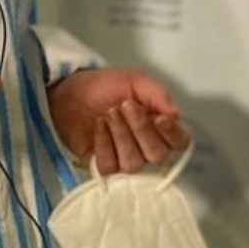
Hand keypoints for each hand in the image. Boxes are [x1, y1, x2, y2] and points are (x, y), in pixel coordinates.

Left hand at [46, 69, 189, 174]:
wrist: (69, 91)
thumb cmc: (103, 86)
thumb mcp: (133, 80)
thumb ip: (157, 93)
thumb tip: (176, 114)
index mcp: (160, 125)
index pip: (180, 141)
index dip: (172, 134)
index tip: (159, 118)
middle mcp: (147, 145)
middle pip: (158, 155)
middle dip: (140, 130)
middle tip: (123, 107)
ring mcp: (125, 158)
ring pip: (134, 164)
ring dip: (120, 136)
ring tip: (107, 115)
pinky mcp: (103, 166)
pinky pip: (110, 167)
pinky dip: (103, 144)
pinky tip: (98, 127)